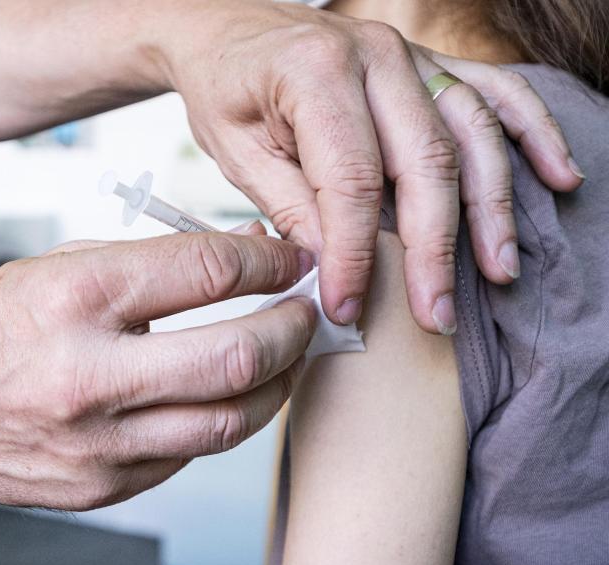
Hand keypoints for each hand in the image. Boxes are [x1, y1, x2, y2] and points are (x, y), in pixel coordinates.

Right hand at [0, 231, 314, 509]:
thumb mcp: (60, 267)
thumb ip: (152, 262)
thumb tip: (238, 255)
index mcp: (77, 298)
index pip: (207, 273)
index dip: (268, 262)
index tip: (291, 261)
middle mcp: (90, 375)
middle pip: (237, 354)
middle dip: (294, 327)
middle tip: (307, 312)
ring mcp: (100, 443)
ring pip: (232, 419)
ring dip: (278, 382)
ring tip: (286, 355)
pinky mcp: (106, 486)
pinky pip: (194, 452)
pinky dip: (226, 417)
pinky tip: (228, 393)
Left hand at [161, 0, 582, 332]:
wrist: (229, 29)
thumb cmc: (227, 89)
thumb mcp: (238, 152)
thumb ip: (291, 207)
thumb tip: (335, 268)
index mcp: (316, 73)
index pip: (352, 180)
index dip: (354, 254)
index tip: (348, 306)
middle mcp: (376, 57)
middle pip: (426, 161)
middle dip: (433, 249)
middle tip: (437, 314)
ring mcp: (411, 57)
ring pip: (472, 133)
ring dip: (492, 207)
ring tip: (500, 269)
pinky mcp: (428, 65)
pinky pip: (496, 94)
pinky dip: (532, 135)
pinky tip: (558, 176)